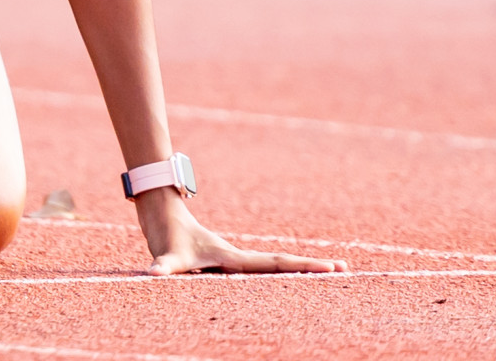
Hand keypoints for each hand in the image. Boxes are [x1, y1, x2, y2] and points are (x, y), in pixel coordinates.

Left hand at [135, 187, 347, 275]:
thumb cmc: (165, 235)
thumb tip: (152, 276)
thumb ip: (161, 268)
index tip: (332, 268)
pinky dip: (273, 275)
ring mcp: (230, 261)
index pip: (274, 265)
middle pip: (280, 266)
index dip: (303, 267)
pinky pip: (253, 272)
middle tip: (343, 269)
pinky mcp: (220, 263)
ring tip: (324, 273)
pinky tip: (282, 282)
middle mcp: (236, 259)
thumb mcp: (165, 256)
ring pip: (270, 268)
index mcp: (232, 259)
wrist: (159, 212)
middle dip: (310, 268)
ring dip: (295, 271)